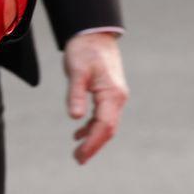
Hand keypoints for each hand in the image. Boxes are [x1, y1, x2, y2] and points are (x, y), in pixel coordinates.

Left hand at [63, 31, 127, 164]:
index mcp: (112, 94)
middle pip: (108, 129)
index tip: (80, 156)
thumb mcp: (76, 70)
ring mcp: (115, 96)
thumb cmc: (84, 49)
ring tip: (78, 152)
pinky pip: (103, 115)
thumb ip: (75, 94)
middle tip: (78, 160)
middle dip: (94, 146)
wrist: (94, 33)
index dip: (92, 143)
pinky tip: (79, 132)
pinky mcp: (109, 93)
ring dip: (93, 138)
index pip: (104, 126)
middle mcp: (117, 97)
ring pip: (107, 124)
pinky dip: (92, 126)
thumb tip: (75, 118)